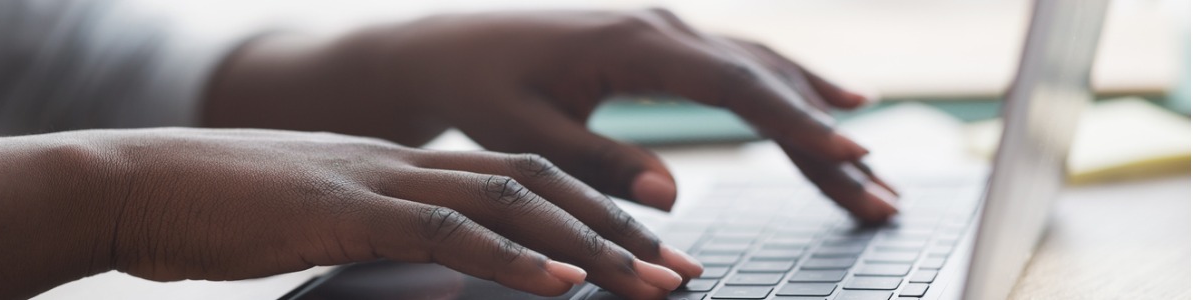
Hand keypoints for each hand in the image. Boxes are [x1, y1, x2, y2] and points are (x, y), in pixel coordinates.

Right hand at [0, 128, 700, 298]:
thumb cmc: (223, 212)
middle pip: (539, 184)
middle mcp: (408, 163)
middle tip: (684, 271)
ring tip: (652, 282)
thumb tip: (452, 277)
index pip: (525, 178)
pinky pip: (440, 233)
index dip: (594, 213)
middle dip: (618, 231)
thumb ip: (392, 241)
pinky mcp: (341, 211)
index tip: (650, 251)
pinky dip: (508, 258)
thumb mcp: (325, 223)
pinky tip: (559, 282)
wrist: (134, 182)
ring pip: (509, 201)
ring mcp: (377, 180)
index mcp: (409, 164)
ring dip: (588, 244)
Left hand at [207, 8, 898, 222]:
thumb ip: (598, 164)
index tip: (854, 157)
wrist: (445, 46)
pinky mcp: (662, 42)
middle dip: (826, 140)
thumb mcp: (525, 136)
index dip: (799, 124)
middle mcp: (662, 25)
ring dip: (818, 119)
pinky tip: (824, 106)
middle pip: (767, 81)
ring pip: (762, 71)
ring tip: (870, 170)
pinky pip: (740, 67)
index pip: (737, 86)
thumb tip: (673, 195)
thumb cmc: (477, 89)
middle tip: (882, 195)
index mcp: (634, 43)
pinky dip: (788, 92)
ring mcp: (666, 28)